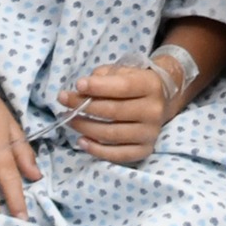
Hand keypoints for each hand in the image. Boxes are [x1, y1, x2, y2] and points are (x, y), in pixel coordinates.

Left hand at [59, 62, 175, 165]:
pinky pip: (117, 154)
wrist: (161, 101)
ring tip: (69, 119)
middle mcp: (153, 110)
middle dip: (84, 106)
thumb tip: (82, 90)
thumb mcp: (123, 71)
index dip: (98, 87)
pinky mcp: (145, 150)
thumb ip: (104, 76)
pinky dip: (96, 150)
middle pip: (114, 111)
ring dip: (85, 127)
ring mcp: (150, 133)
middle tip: (64, 100)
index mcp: (151, 85)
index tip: (77, 85)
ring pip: (112, 134)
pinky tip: (81, 141)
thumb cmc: (135, 83)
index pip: (122, 87)